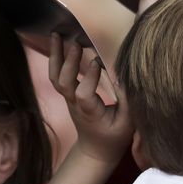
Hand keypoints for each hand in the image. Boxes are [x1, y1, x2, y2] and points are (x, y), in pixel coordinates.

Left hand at [49, 33, 132, 166]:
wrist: (95, 149)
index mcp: (90, 113)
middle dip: (68, 62)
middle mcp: (75, 104)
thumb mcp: (128, 123)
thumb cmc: (114, 136)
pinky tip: (58, 41)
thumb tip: (126, 76)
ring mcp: (68, 99)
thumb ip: (128, 101)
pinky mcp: (67, 94)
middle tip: (75, 42)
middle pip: (63, 83)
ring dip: (55, 56)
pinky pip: (57, 76)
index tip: (99, 61)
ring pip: (55, 78)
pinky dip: (56, 58)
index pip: (83, 94)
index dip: (89, 78)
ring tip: (56, 34)